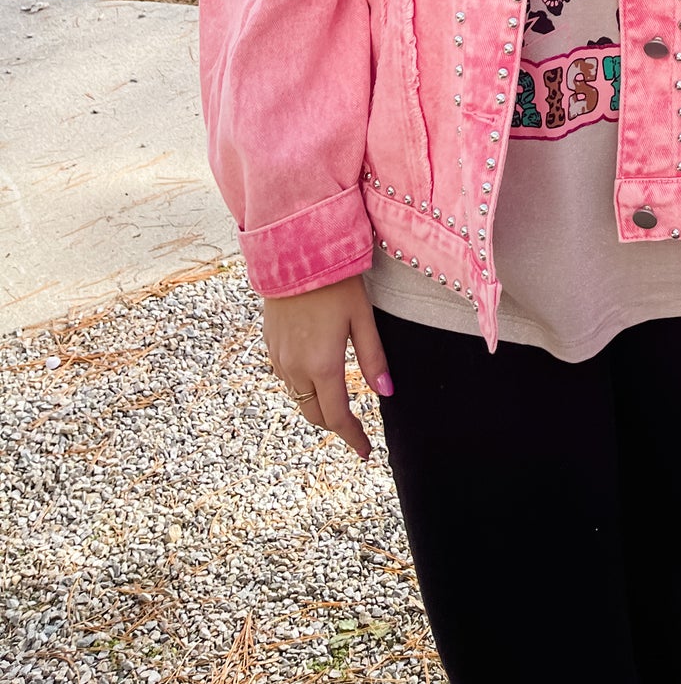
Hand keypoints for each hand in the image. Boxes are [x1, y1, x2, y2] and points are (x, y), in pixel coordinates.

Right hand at [262, 274, 391, 460]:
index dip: (353, 437)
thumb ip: (374, 358)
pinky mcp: (269, 345)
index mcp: (322, 365)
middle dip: (335, 425)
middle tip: (355, 430)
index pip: (338, 416)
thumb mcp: (362, 318)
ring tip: (338, 404)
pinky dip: (302, 387)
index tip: (366, 452)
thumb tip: (386, 392)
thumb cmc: (334, 282)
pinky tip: (315, 377)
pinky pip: (286, 378)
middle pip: (314, 414)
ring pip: (298, 397)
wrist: (293, 254)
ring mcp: (279, 358)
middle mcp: (296, 368)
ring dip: (318, 406)